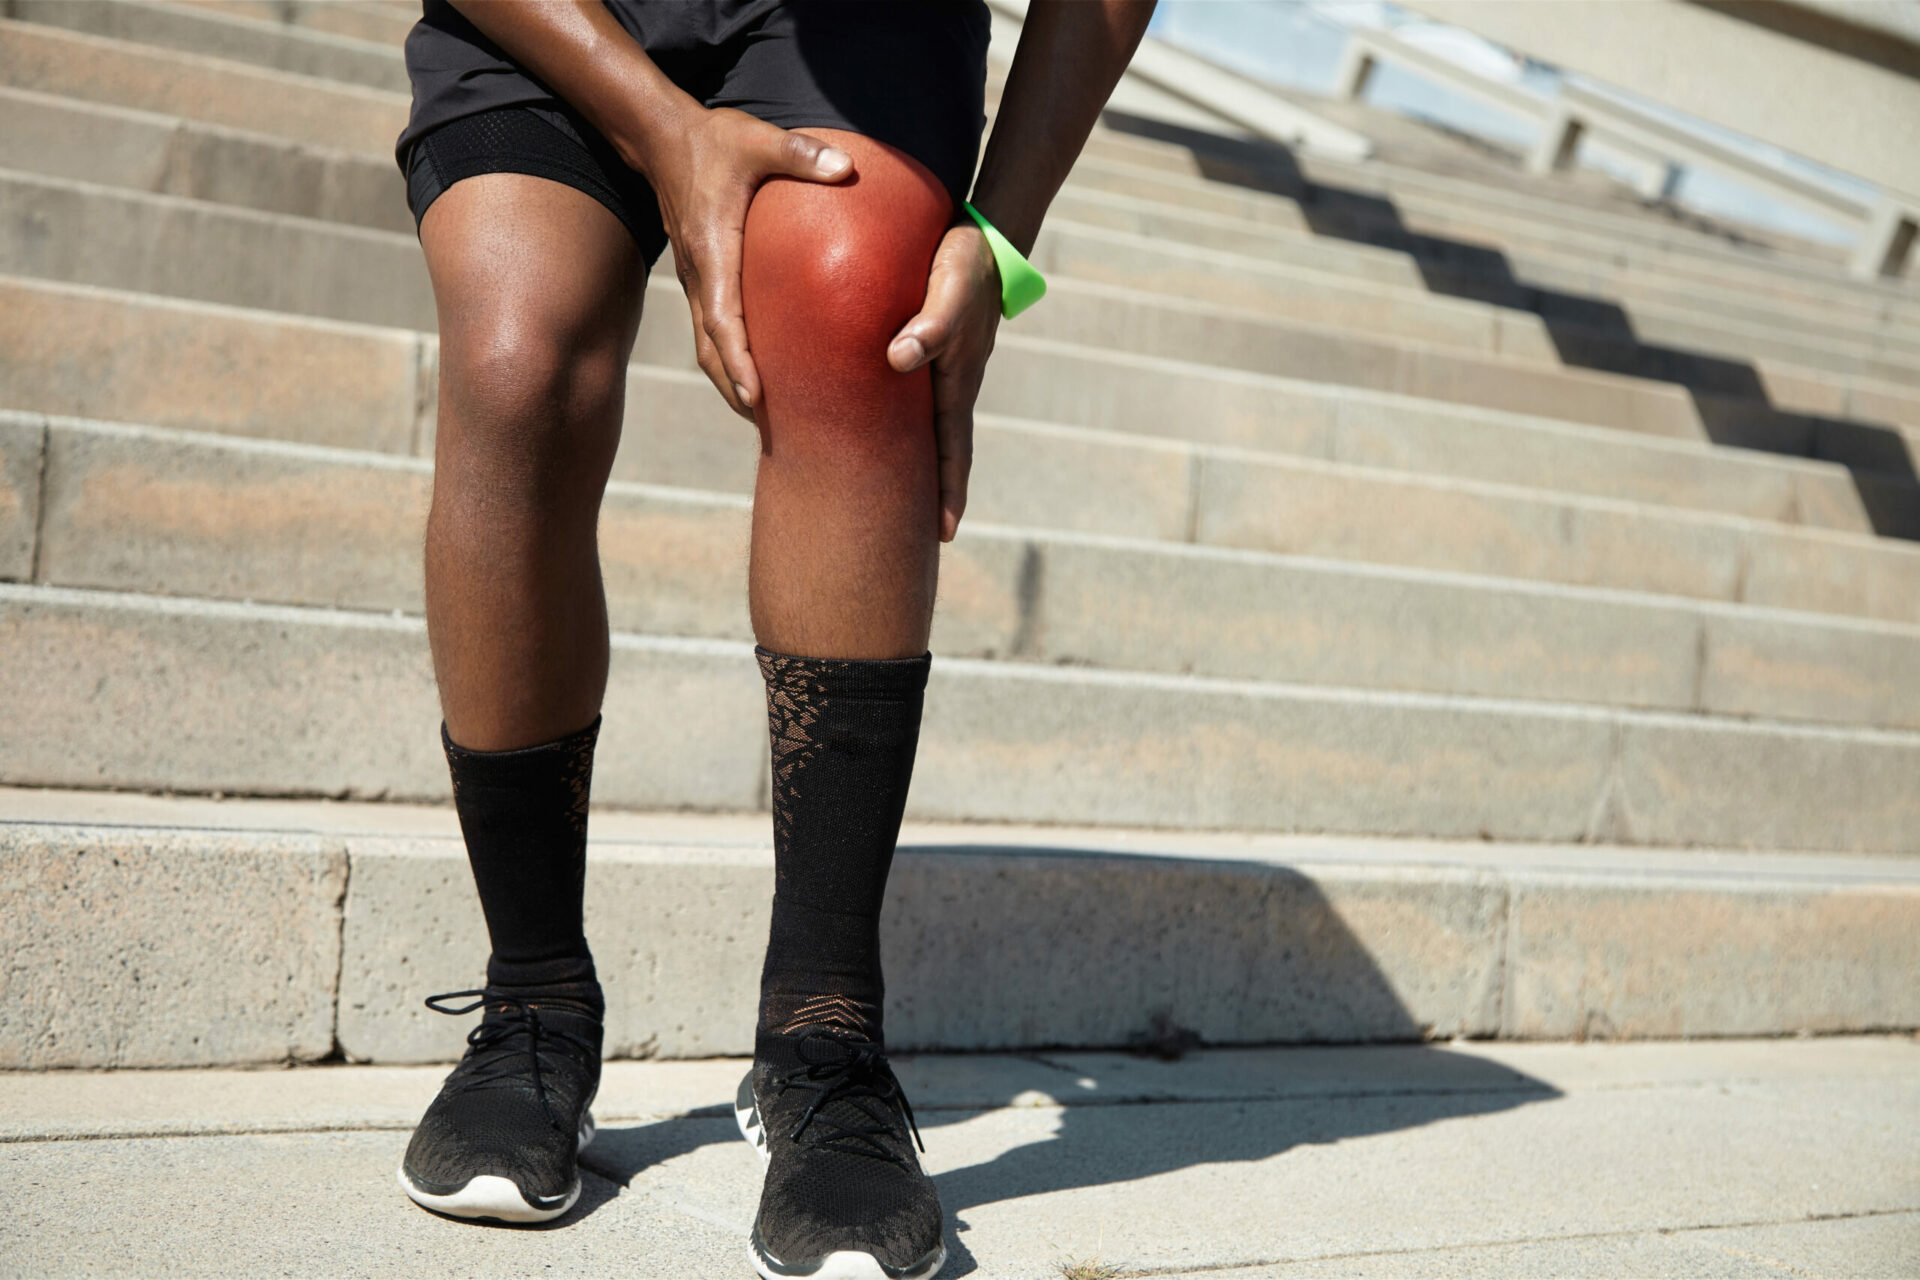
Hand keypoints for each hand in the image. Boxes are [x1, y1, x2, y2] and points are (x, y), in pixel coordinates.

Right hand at [640, 106, 852, 417]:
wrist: (663, 138)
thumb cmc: (713, 141)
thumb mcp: (757, 140)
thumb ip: (800, 154)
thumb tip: (846, 166)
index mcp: (713, 250)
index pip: (722, 318)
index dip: (738, 360)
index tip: (754, 396)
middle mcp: (699, 274)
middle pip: (710, 348)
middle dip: (733, 388)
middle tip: (765, 424)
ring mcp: (696, 279)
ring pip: (707, 344)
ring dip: (728, 379)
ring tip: (761, 414)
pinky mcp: (700, 276)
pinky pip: (711, 328)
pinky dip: (728, 356)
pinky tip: (757, 373)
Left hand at [887, 224, 1001, 541]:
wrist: (972, 235)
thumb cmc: (964, 258)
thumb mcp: (952, 283)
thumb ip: (932, 322)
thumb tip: (897, 360)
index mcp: (957, 383)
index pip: (953, 450)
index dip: (949, 492)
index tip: (943, 535)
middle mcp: (945, 388)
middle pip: (936, 455)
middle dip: (927, 498)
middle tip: (911, 542)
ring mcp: (932, 375)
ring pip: (917, 433)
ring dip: (907, 470)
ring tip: (885, 506)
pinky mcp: (915, 355)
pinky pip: (898, 403)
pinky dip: (886, 428)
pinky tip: (859, 435)